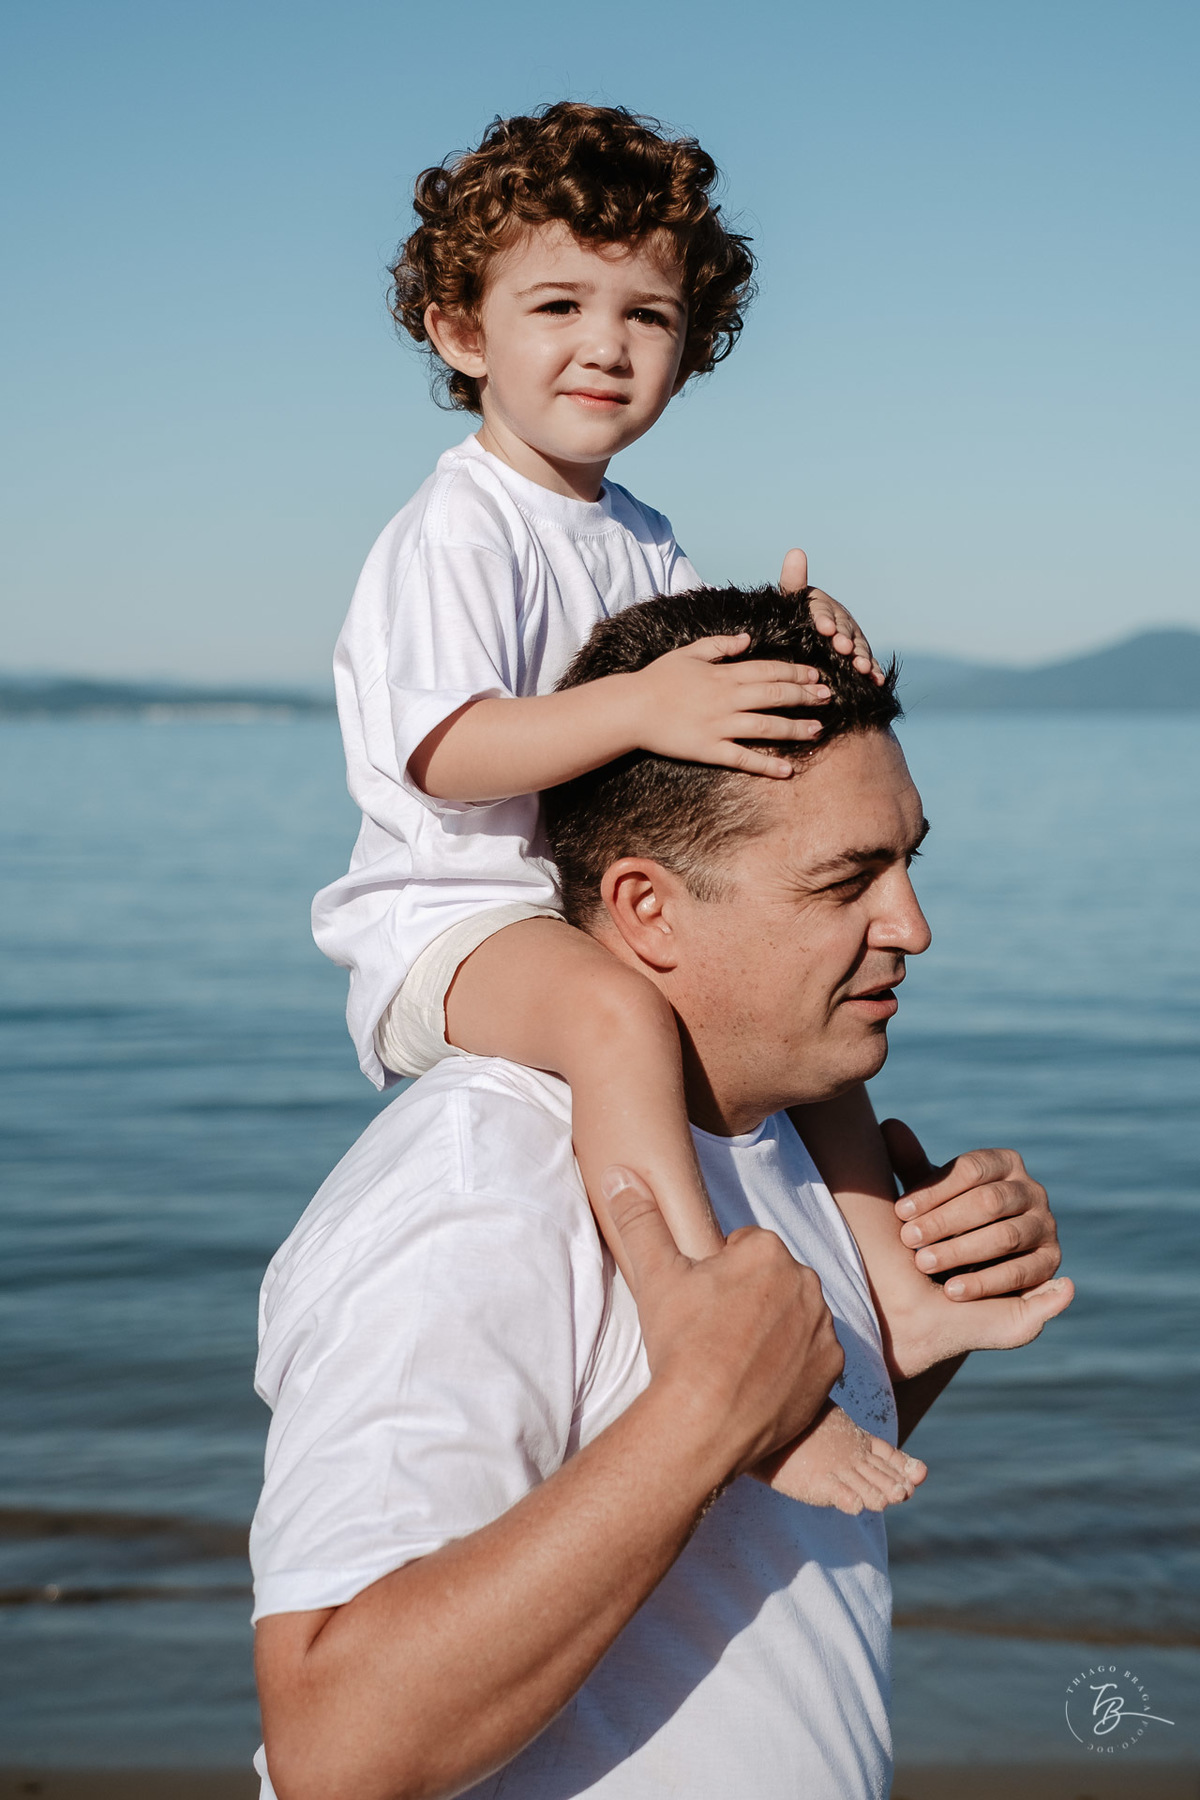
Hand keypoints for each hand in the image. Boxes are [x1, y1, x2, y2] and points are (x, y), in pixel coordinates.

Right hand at [602, 1167, 843, 1477]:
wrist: (705, 1422)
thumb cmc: (681, 1344)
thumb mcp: (655, 1275)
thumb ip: (640, 1219)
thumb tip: (619, 1174)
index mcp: (766, 1251)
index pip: (744, 1248)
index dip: (718, 1274)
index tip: (702, 1303)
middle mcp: (805, 1281)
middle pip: (773, 1280)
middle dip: (750, 1297)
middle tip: (716, 1331)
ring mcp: (823, 1327)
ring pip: (794, 1316)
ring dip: (773, 1329)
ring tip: (736, 1359)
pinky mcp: (832, 1368)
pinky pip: (814, 1356)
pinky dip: (793, 1365)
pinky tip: (761, 1381)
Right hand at [629, 634, 831, 779]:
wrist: (631, 709)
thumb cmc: (657, 679)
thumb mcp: (688, 652)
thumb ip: (720, 644)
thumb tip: (748, 638)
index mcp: (723, 673)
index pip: (769, 670)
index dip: (795, 672)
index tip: (816, 675)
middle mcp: (727, 698)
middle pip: (775, 695)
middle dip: (805, 696)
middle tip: (828, 698)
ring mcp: (719, 725)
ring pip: (766, 726)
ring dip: (795, 728)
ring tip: (818, 730)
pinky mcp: (709, 749)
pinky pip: (743, 758)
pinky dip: (766, 765)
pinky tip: (787, 770)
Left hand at [779, 548, 884, 684]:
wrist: (801, 646)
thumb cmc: (793, 619)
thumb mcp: (790, 602)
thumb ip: (793, 582)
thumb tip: (795, 551)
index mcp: (824, 608)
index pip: (824, 611)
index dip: (824, 618)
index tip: (822, 627)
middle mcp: (842, 622)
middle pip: (844, 630)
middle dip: (843, 639)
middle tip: (841, 648)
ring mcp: (853, 641)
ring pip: (859, 648)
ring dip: (861, 657)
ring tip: (861, 668)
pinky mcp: (859, 658)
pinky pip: (869, 664)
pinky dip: (874, 672)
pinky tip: (876, 680)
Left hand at [883, 1119, 1068, 1302]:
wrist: (979, 1263)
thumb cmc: (950, 1220)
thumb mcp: (932, 1195)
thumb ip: (912, 1165)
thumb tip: (889, 1125)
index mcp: (1004, 1163)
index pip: (971, 1169)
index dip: (934, 1190)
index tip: (899, 1211)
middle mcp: (1032, 1190)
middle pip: (989, 1201)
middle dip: (944, 1221)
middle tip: (907, 1239)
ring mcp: (1046, 1225)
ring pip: (1005, 1236)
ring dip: (960, 1251)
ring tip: (923, 1263)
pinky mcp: (1050, 1262)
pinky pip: (1021, 1273)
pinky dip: (984, 1282)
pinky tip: (951, 1291)